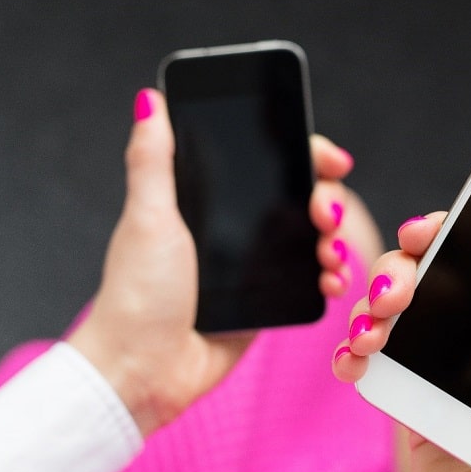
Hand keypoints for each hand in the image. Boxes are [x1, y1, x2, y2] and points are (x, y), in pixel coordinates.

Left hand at [67, 89, 355, 435]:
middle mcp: (234, 229)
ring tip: (330, 254)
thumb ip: (153, 161)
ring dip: (333, 241)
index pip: (266, 163)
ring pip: (311, 240)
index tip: (331, 158)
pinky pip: (309, 282)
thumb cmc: (137, 295)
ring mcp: (253, 266)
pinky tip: (331, 283)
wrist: (143, 370)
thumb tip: (149, 101)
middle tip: (325, 216)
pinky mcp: (266, 301)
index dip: (305, 155)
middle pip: (299, 199)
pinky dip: (329, 279)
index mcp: (206, 201)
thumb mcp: (147, 219)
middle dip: (327, 201)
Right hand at [333, 213, 470, 471]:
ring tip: (376, 327)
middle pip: (446, 274)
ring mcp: (451, 375)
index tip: (446, 218)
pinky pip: (378, 356)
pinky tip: (357, 356)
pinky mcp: (412, 403)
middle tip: (400, 283)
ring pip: (406, 307)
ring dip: (379, 302)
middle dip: (413, 264)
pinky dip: (358, 347)